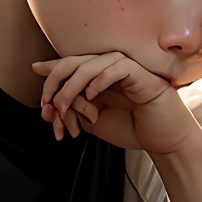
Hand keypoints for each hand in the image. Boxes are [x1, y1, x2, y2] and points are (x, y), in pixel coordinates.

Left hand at [34, 51, 201, 155]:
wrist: (163, 140)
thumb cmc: (132, 129)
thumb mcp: (94, 122)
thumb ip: (74, 110)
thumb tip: (51, 103)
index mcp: (99, 77)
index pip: (71, 67)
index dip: (51, 74)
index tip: (38, 86)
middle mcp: (110, 69)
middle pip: (75, 62)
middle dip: (56, 81)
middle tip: (49, 104)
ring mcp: (127, 69)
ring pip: (91, 64)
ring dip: (72, 86)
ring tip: (65, 106)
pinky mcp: (141, 74)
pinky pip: (116, 68)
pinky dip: (99, 80)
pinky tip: (92, 95)